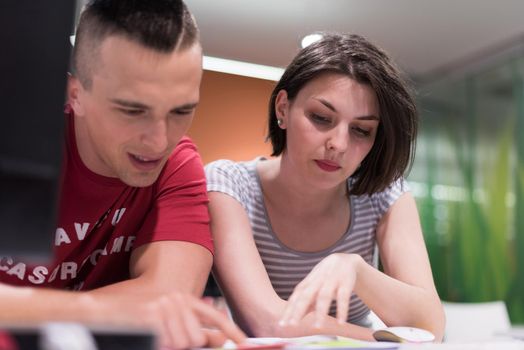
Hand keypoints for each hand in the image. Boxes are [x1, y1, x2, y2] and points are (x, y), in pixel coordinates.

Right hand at [120, 292, 245, 348]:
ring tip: (152, 336)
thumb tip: (219, 338)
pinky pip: (166, 343)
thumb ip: (191, 324)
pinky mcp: (151, 318)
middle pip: (197, 338)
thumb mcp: (165, 315)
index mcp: (181, 297)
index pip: (214, 316)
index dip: (231, 331)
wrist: (99, 309)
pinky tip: (148, 336)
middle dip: (184, 345)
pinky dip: (158, 344)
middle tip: (165, 338)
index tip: (244, 342)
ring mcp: (163, 308)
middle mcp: (175, 299)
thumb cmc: (131, 315)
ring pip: (183, 344)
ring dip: (169, 345)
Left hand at [279, 253, 360, 327]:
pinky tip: (340, 322)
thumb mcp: (314, 286)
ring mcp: (331, 280)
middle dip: (299, 309)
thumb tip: (293, 318)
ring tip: (317, 327)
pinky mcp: (346, 283)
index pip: (296, 296)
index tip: (282, 324)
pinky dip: (342, 310)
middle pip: (306, 295)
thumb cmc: (326, 277)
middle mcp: (317, 281)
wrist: (346, 259)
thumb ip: (306, 302)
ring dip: (321, 312)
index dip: (289, 309)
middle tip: (293, 325)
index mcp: (308, 282)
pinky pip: (343, 297)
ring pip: (324, 296)